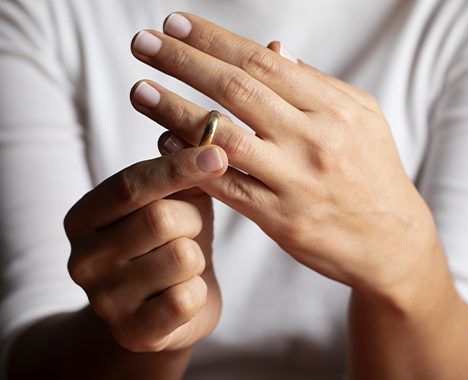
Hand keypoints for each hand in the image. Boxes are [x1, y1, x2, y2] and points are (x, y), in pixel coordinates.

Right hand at [64, 146, 227, 351]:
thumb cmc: (173, 240)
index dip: (178, 167)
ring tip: (185, 264)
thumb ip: (180, 167)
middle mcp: (83, 259)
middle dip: (193, 220)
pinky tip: (186, 293)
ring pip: (181, 257)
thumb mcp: (174, 199)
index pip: (131, 184)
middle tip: (191, 229)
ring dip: (198, 257)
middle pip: (161, 219)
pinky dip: (199, 291)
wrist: (169, 308)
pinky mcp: (133, 332)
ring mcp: (104, 300)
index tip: (217, 153)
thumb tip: (201, 128)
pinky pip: (187, 298)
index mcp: (84, 217)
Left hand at [129, 13, 441, 301]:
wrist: (392, 241)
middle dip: (184, 62)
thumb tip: (272, 50)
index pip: (263, 63)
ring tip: (139, 89)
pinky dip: (190, 163)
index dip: (214, 40)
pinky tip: (163, 143)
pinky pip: (225, 186)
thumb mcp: (362, 118)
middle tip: (143, 43)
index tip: (175, 24)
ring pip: (222, 139)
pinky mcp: (280, 220)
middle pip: (237, 91)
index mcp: (334, 109)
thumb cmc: (375, 172)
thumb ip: (316, 84)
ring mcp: (295, 181)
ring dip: (174, 111)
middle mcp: (314, 140)